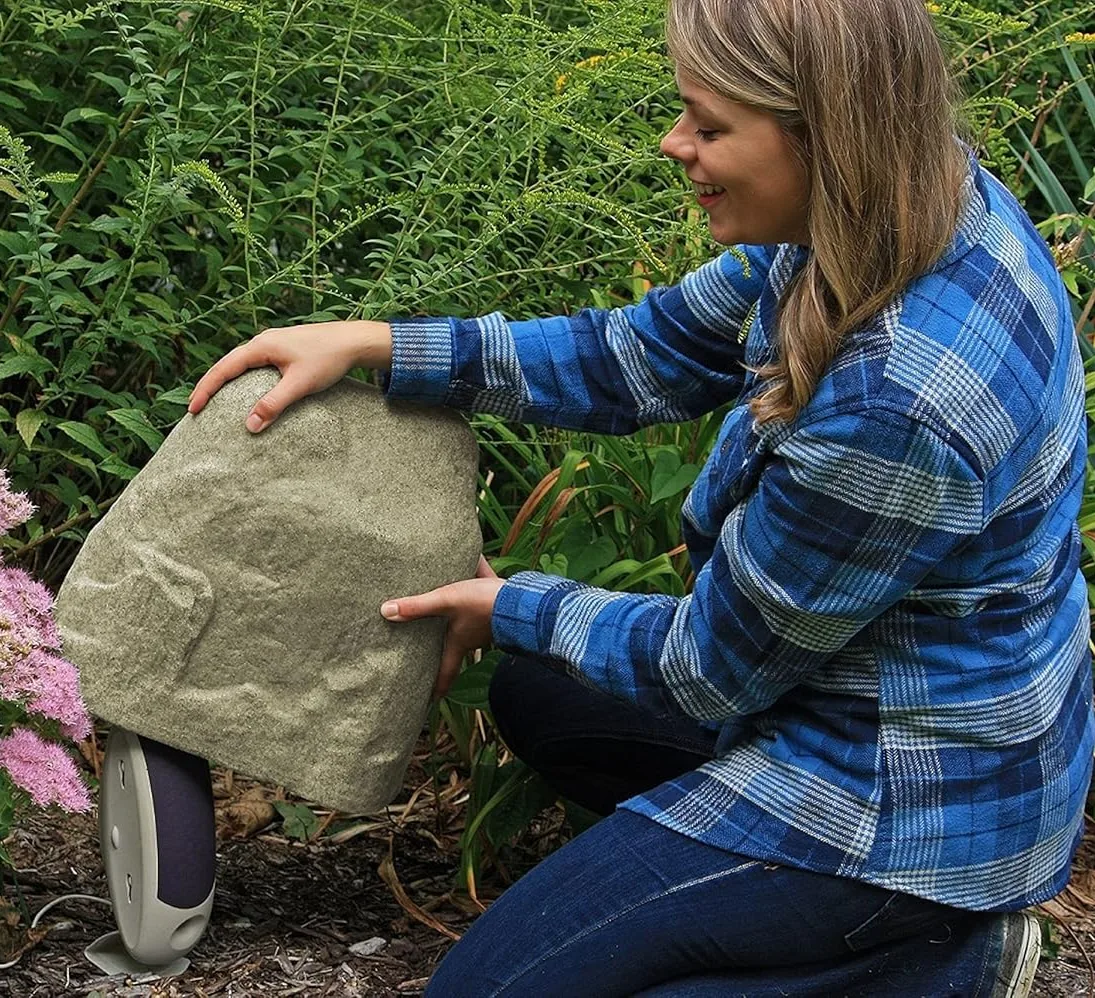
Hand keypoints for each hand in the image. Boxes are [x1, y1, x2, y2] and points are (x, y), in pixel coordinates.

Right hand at [186, 319, 391, 431]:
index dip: (206, 389)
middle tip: (196, 407)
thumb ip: (273, 405)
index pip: (224, 369)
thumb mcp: (299, 385)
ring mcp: (275, 343)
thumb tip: (249, 426)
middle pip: (228, 364)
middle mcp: (264, 341)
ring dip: (227, 381)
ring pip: (242, 363)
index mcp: (261, 346)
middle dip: (211, 385)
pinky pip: (256, 364)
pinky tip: (246, 389)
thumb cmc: (329, 358)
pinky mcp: (286, 349)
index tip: (193, 409)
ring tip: (215, 400)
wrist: (354, 341)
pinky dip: (244, 378)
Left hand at [380, 556, 503, 700]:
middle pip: (456, 647)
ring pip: (470, 625)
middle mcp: (473, 637)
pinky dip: (476, 595)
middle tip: (432, 654)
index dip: (437, 687)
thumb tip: (385, 611)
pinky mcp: (497, 609)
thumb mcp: (446, 601)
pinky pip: (482, 604)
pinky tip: (474, 577)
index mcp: (459, 642)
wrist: (523, 598)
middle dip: (445, 650)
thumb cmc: (483, 604)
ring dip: (461, 620)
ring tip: (450, 613)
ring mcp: (487, 625)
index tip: (429, 700)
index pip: (446, 672)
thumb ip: (417, 606)